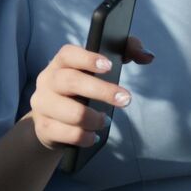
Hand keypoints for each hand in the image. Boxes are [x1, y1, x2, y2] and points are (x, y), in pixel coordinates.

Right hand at [28, 37, 152, 151]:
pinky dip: (86, 137)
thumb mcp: (97, 72)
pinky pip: (69, 134)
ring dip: (95, 119)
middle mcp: (47, 81)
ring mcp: (43, 105)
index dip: (87, 58)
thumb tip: (147, 57)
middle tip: (125, 99)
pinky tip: (93, 135)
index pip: (67, 54)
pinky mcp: (44, 127)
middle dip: (102, 91)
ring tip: (105, 121)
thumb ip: (126, 52)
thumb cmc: (80, 92)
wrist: (49, 123)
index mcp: (60, 64)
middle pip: (71, 81)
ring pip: (72, 112)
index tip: (109, 66)